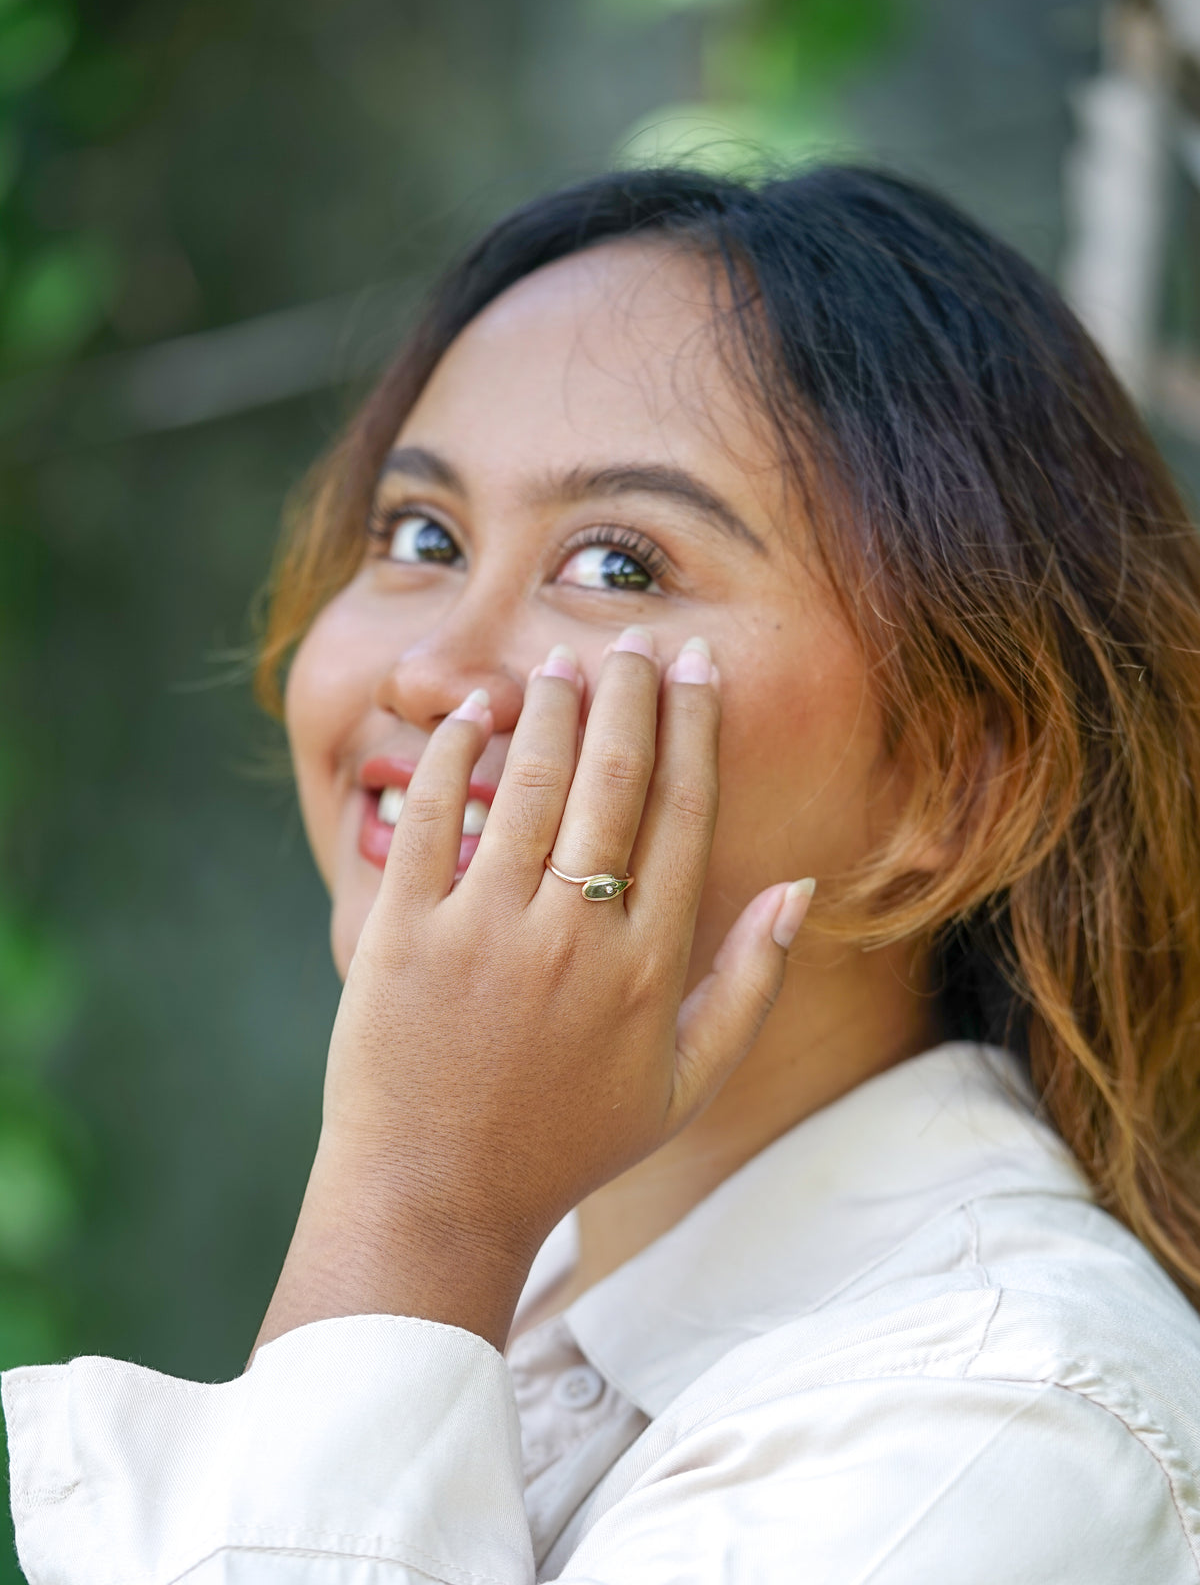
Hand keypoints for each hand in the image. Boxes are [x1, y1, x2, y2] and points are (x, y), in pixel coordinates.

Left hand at [255, 629, 813, 1355]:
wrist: (437, 1197)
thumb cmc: (569, 1142)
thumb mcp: (685, 1082)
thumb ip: (750, 983)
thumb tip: (801, 886)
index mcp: (648, 969)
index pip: (684, 814)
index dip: (695, 728)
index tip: (697, 669)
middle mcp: (574, 938)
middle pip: (615, 781)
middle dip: (630, 694)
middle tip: (633, 639)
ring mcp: (483, 933)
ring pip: (530, 784)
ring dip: (552, 708)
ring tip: (563, 660)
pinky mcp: (402, 935)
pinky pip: (430, 819)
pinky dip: (452, 756)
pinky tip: (474, 713)